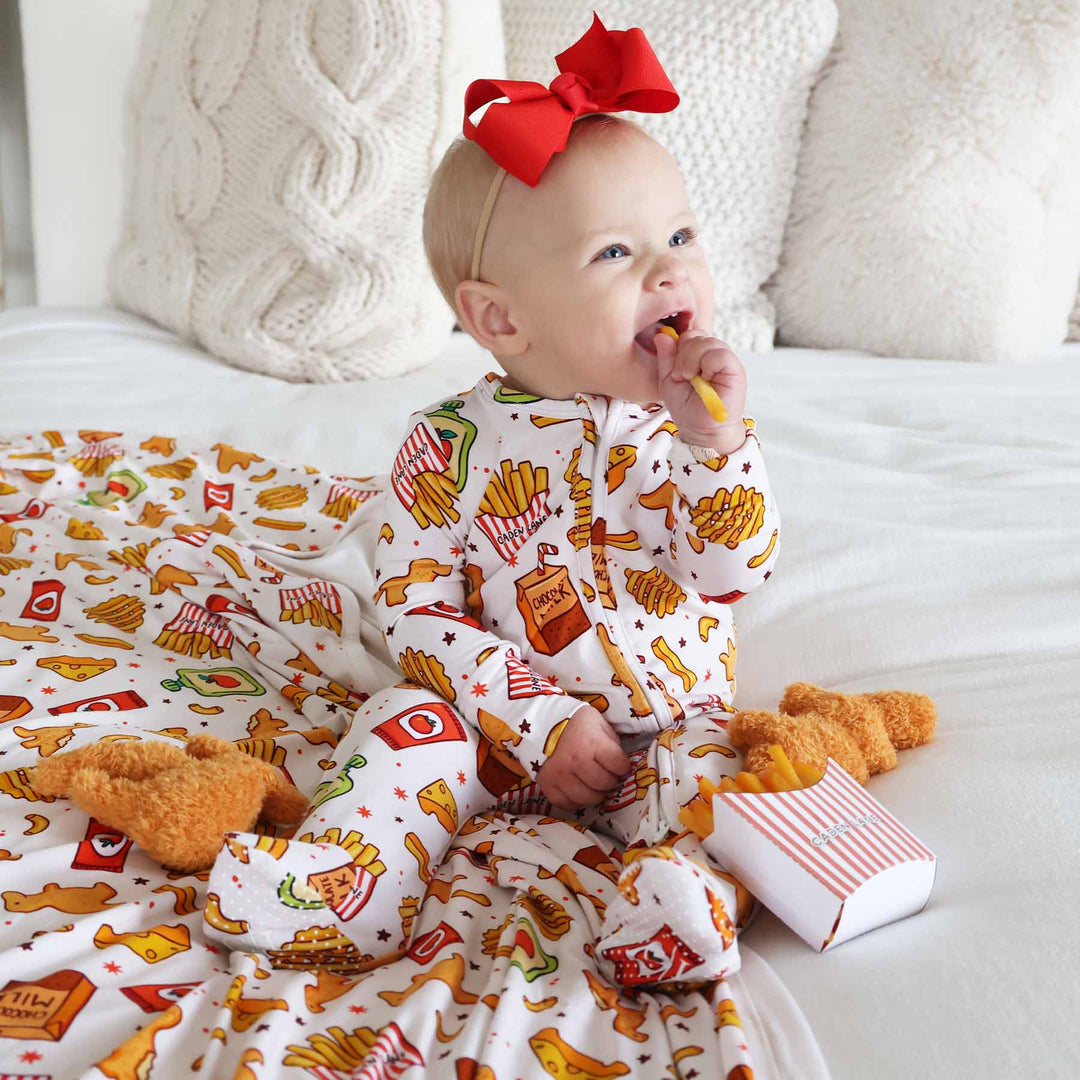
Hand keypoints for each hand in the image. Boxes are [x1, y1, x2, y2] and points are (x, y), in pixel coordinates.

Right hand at [536, 704, 631, 811]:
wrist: (540, 722)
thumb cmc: (573, 722)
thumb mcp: (598, 722)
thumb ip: (611, 742)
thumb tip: (620, 763)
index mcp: (591, 743)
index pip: (619, 765)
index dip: (623, 766)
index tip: (619, 765)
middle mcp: (576, 762)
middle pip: (604, 784)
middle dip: (610, 780)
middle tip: (605, 774)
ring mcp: (560, 775)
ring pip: (587, 798)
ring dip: (594, 793)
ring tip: (592, 784)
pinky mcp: (547, 785)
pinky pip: (567, 804)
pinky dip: (575, 801)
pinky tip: (577, 790)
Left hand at [655, 328, 747, 453]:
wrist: (702, 431)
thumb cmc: (687, 409)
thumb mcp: (669, 381)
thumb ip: (666, 358)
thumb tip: (662, 335)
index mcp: (699, 356)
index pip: (690, 335)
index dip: (679, 348)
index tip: (675, 371)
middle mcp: (714, 356)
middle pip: (697, 335)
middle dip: (683, 355)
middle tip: (682, 376)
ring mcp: (726, 362)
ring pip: (709, 342)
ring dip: (692, 359)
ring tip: (690, 378)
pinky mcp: (735, 370)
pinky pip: (721, 354)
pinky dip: (708, 364)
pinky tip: (705, 378)